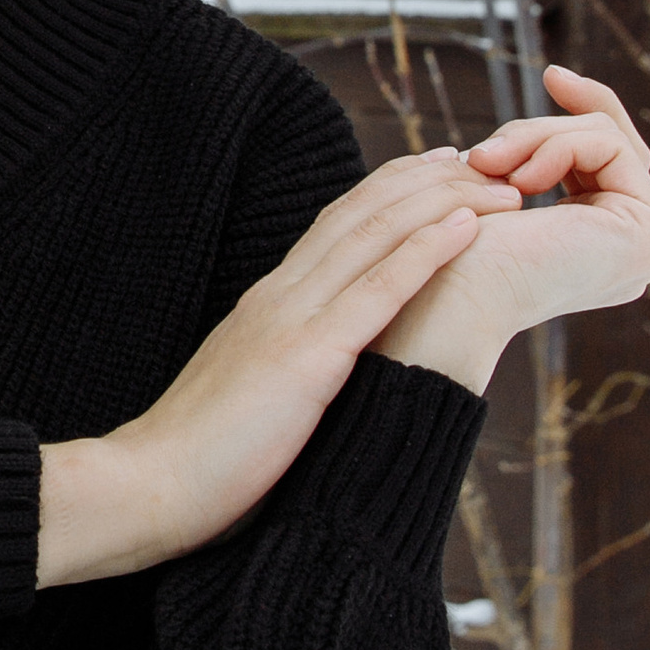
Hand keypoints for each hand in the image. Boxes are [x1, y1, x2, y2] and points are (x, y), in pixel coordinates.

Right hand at [37, 147, 522, 587]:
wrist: (149, 488)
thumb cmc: (198, 460)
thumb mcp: (251, 394)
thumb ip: (287, 368)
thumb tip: (325, 377)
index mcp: (266, 304)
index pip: (335, 226)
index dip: (389, 193)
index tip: (434, 174)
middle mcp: (278, 296)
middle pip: (361, 214)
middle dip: (426, 181)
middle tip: (479, 161)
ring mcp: (290, 322)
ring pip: (375, 236)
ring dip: (444, 203)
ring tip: (500, 188)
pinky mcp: (305, 361)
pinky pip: (376, 293)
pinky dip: (425, 252)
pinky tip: (467, 228)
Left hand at [376, 67, 649, 390]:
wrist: (437, 298)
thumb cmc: (446, 251)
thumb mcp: (496, 182)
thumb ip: (536, 149)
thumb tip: (563, 82)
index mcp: (600, 243)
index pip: (610, 154)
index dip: (588, 106)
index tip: (552, 72)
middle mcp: (631, 249)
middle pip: (611, 141)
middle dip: (542, 128)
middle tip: (482, 154)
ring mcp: (645, 246)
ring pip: (606, 136)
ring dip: (534, 137)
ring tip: (485, 165)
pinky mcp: (645, 237)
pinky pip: (609, 146)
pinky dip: (553, 147)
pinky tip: (515, 179)